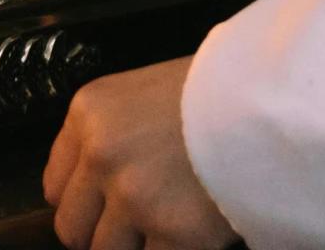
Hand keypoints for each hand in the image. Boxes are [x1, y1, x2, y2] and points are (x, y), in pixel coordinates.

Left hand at [45, 59, 236, 249]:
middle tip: (134, 227)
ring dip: (136, 246)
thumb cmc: (214, 91)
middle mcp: (101, 156)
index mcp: (88, 115)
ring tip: (167, 223)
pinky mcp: (176, 232)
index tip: (102, 209)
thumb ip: (109, 137)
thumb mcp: (140, 94)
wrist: (270, 97)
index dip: (81, 204)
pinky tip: (191, 234)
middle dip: (100, 234)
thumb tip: (97, 191)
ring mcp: (135, 197)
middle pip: (72, 229)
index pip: (54, 187)